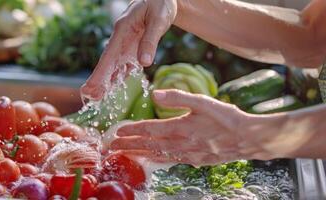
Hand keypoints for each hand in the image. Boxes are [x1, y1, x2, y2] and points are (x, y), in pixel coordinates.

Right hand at [81, 0, 177, 99]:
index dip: (100, 73)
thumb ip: (150, 41)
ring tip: (96, 98)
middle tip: (88, 97)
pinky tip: (111, 89)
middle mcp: (121, 40)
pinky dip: (117, 78)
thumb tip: (144, 63)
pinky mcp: (132, 49)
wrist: (161, 0)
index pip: (109, 55)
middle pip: (107, 63)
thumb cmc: (159, 5)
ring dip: (105, 82)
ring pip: (113, 66)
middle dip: (98, 80)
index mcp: (122, 30)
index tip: (91, 86)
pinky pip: (124, 66)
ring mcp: (125, 45)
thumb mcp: (158, 20)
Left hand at [108, 89, 287, 165]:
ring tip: (125, 155)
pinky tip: (151, 159)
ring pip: (156, 155)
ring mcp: (186, 155)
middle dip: (128, 146)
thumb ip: (177, 97)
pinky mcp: (194, 161)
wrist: (248, 139)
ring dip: (138, 155)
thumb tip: (155, 93)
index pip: (148, 130)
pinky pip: (169, 161)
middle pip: (147, 146)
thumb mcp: (203, 102)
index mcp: (179, 128)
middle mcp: (179, 144)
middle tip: (111, 148)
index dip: (131, 131)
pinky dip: (156, 159)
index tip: (116, 132)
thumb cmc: (227, 118)